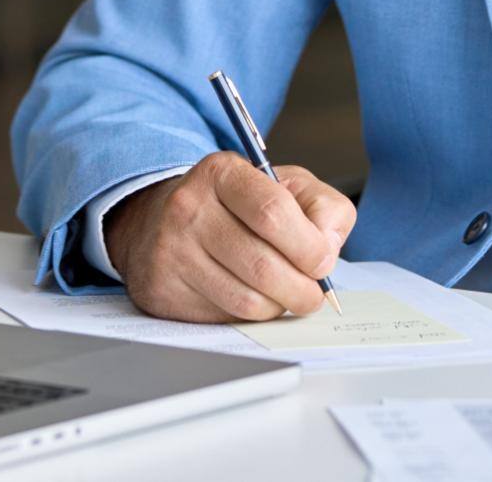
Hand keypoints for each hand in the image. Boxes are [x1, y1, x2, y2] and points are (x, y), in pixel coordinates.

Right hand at [102, 152, 355, 322]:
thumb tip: (328, 247)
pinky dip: (250, 315)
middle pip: (264, 265)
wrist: (163, 219)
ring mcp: (171, 251)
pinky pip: (225, 318)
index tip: (322, 262)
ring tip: (283, 293)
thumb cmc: (237, 205)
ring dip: (279, 306)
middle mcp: (189, 207)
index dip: (309, 246)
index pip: (273, 212)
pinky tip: (250, 295)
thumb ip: (323, 207)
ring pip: (248, 300)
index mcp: (222, 172)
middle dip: (302, 289)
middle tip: (312, 293)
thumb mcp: (286, 185)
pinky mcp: (163, 290)